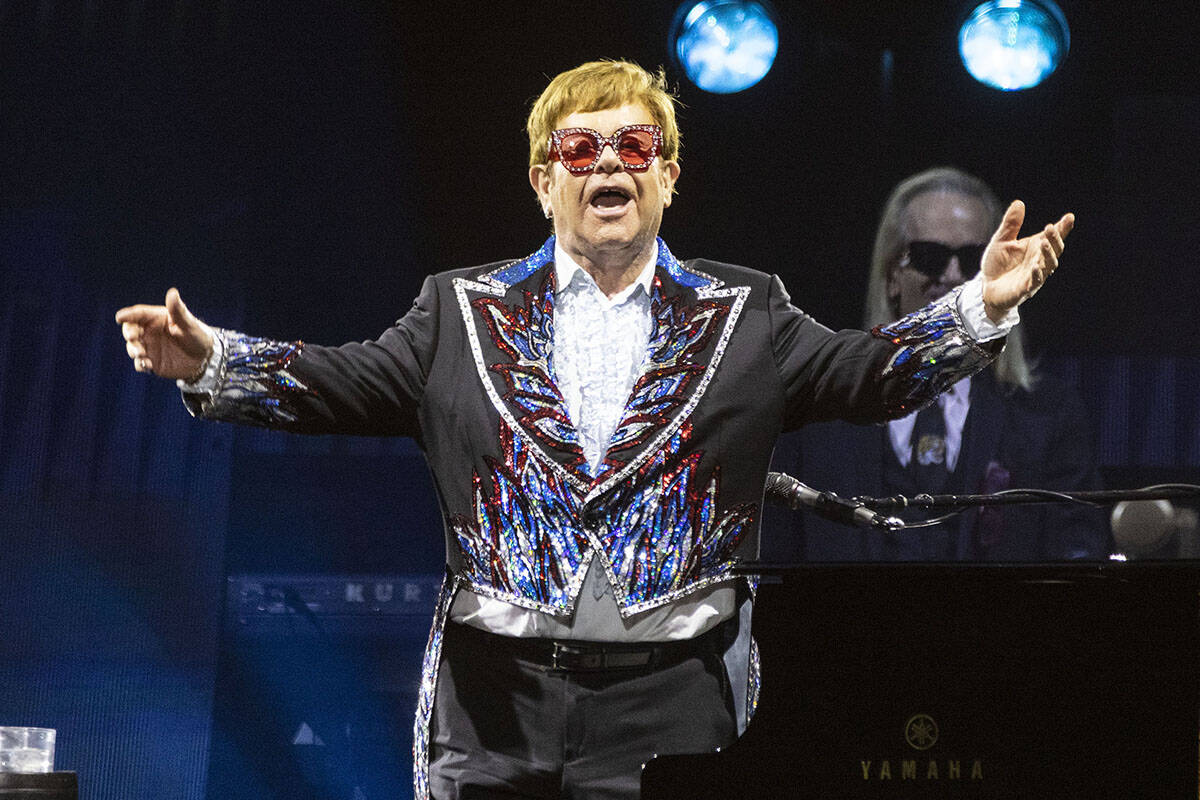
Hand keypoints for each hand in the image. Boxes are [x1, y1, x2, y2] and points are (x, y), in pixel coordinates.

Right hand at [115, 288, 213, 380]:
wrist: (206, 358)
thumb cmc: (199, 336)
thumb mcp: (189, 323)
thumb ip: (178, 311)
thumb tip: (172, 292)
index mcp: (157, 318)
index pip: (138, 314)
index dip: (128, 315)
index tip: (119, 317)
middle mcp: (150, 332)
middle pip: (130, 330)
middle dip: (129, 334)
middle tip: (134, 338)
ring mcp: (149, 347)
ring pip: (132, 347)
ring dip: (133, 350)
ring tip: (142, 355)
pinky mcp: (152, 362)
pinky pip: (140, 364)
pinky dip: (140, 364)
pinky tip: (147, 365)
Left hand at [980, 200, 1073, 322]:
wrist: (986, 288)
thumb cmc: (997, 264)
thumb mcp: (1001, 240)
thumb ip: (1011, 224)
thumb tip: (1019, 203)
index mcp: (1035, 248)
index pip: (1053, 237)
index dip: (1063, 228)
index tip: (1069, 217)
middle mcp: (1039, 261)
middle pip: (1054, 249)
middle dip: (1055, 239)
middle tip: (1051, 228)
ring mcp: (1034, 276)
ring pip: (1048, 265)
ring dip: (1048, 254)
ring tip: (1044, 242)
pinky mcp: (1024, 289)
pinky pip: (1035, 282)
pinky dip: (1037, 274)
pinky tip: (1036, 266)